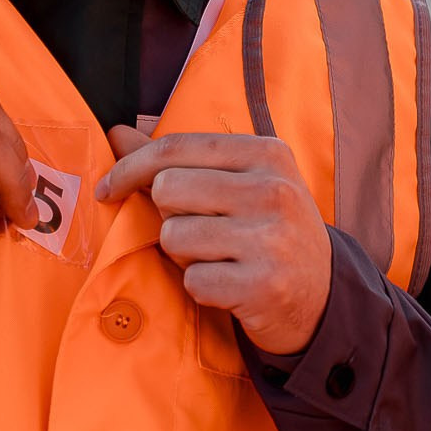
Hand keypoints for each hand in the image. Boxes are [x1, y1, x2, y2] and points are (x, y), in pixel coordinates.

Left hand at [96, 127, 333, 354]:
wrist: (321, 297)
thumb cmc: (267, 232)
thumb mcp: (238, 185)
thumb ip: (178, 160)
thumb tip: (117, 133)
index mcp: (267, 154)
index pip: (176, 148)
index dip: (130, 168)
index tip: (109, 188)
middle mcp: (273, 191)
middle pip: (167, 191)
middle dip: (170, 216)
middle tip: (202, 231)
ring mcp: (270, 239)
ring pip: (174, 237)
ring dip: (185, 256)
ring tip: (221, 259)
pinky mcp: (262, 285)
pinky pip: (192, 281)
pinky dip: (202, 288)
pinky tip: (231, 286)